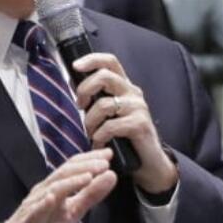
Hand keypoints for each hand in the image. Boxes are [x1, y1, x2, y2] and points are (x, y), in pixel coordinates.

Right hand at [0, 150, 115, 222]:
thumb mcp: (73, 211)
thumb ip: (91, 195)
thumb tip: (110, 176)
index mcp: (55, 187)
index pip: (72, 167)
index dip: (89, 160)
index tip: (108, 154)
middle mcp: (43, 191)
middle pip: (63, 174)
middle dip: (84, 167)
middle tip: (104, 163)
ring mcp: (35, 205)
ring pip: (52, 189)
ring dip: (70, 182)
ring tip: (88, 176)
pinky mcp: (28, 222)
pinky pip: (36, 212)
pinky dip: (44, 204)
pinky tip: (52, 198)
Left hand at [71, 52, 178, 194]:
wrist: (148, 162)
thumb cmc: (124, 137)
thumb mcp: (108, 113)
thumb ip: (96, 98)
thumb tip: (74, 85)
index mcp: (124, 86)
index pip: (110, 62)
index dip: (92, 60)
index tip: (75, 66)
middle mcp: (133, 93)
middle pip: (104, 76)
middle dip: (84, 90)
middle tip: (79, 107)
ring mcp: (138, 108)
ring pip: (103, 104)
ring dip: (90, 121)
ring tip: (91, 133)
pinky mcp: (140, 124)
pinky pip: (109, 126)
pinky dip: (99, 136)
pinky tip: (99, 143)